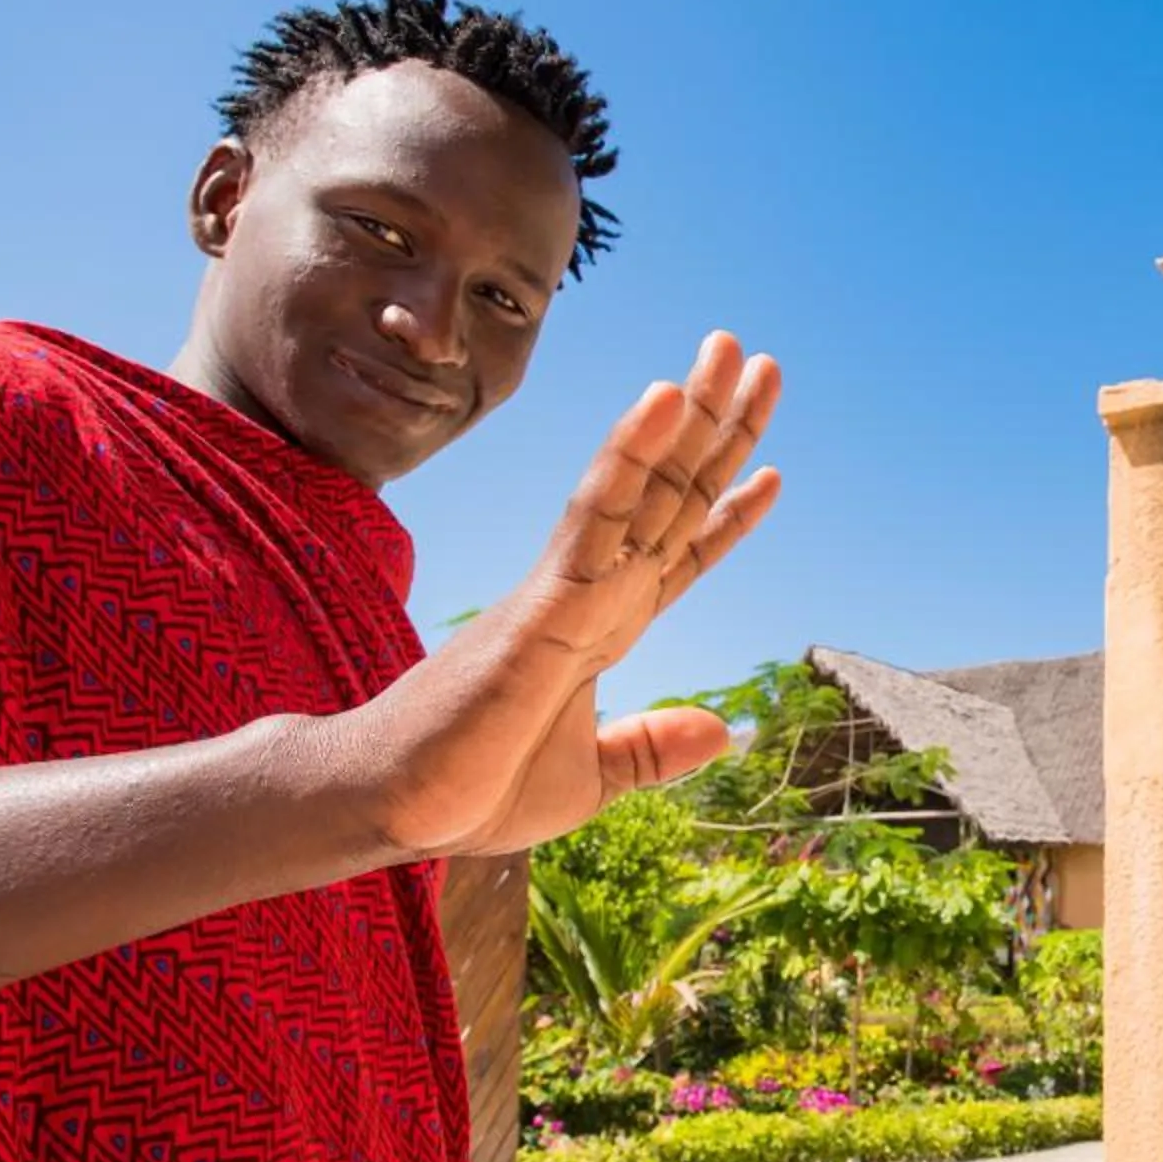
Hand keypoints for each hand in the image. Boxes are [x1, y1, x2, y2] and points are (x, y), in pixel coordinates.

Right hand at [343, 331, 781, 858]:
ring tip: (726, 352)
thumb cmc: (469, 790)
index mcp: (602, 630)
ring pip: (640, 487)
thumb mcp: (588, 781)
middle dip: (719, 433)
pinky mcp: (541, 602)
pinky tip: (665, 402)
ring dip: (686, 418)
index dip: (726, 515)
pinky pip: (596, 515)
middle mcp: (590, 594)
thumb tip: (722, 729)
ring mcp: (566, 589)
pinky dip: (633, 456)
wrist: (391, 809)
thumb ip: (647, 751)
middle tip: (762, 363)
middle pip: (670, 498)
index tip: (771, 472)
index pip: (679, 556)